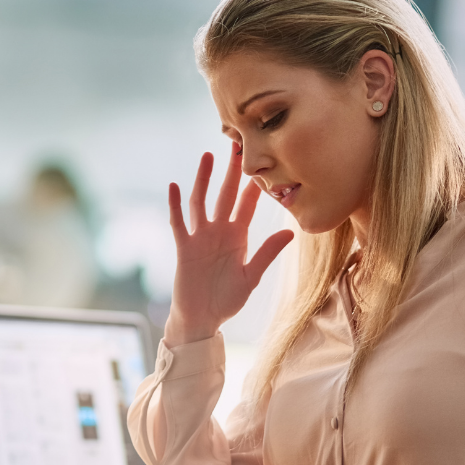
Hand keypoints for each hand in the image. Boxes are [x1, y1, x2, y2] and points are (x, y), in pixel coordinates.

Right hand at [165, 147, 293, 345]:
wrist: (202, 318)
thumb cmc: (227, 300)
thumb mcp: (251, 277)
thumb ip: (267, 253)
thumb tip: (290, 233)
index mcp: (238, 237)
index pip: (247, 205)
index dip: (254, 185)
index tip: (263, 162)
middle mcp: (219, 232)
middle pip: (225, 195)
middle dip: (230, 172)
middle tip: (236, 146)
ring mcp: (200, 237)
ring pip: (201, 202)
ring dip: (203, 180)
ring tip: (207, 157)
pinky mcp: (184, 247)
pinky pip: (179, 223)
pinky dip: (175, 205)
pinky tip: (174, 186)